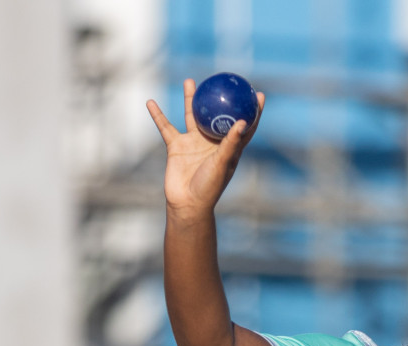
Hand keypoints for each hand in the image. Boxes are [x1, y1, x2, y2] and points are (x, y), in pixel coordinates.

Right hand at [145, 79, 264, 220]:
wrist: (186, 203)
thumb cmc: (209, 187)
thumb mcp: (222, 164)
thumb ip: (232, 143)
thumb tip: (243, 122)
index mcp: (228, 147)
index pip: (244, 126)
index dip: (252, 111)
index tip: (257, 93)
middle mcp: (211, 142)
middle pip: (217, 115)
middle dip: (220, 98)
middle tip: (222, 80)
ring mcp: (193, 143)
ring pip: (192, 115)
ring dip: (191, 99)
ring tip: (191, 81)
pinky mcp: (176, 147)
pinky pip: (166, 127)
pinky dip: (158, 115)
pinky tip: (150, 102)